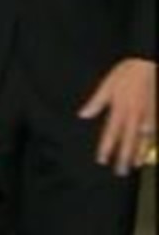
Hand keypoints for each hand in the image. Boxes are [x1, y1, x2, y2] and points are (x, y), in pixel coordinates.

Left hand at [77, 58, 157, 175]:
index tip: (102, 161)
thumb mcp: (107, 85)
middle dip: (123, 157)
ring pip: (144, 139)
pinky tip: (149, 149)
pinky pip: (154, 130)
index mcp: (120, 110)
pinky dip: (151, 141)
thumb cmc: (127, 73)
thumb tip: (83, 115)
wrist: (149, 62)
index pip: (110, 134)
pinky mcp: (156, 111)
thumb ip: (96, 102)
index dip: (106, 148)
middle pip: (128, 140)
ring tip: (135, 165)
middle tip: (120, 172)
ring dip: (139, 152)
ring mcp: (148, 115)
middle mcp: (135, 115)